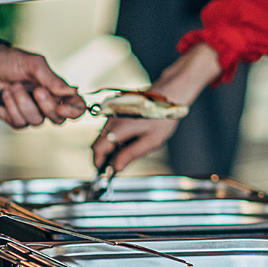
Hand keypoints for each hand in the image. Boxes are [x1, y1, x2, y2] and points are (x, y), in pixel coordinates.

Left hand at [0, 45, 86, 127]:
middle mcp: (48, 103)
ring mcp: (32, 112)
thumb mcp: (34, 64)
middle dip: (46, 106)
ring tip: (14, 86)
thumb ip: (53, 79)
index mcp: (58, 89)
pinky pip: (19, 122)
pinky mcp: (15, 118)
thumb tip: (74, 90)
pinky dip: (11, 107)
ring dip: (23, 102)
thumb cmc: (12, 62)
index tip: (61, 107)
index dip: (74, 111)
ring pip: (36, 121)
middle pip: (58, 119)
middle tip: (36, 89)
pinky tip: (5, 94)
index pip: (77, 106)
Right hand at [91, 42, 220, 171]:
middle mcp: (112, 119)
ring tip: (129, 148)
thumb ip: (131, 154)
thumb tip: (116, 168)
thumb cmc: (163, 116)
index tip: (104, 173)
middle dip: (104, 156)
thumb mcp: (152, 140)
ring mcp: (113, 113)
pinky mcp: (116, 110)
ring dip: (110, 146)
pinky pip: (109, 127)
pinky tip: (130, 138)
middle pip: (98, 143)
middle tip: (117, 164)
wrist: (169, 93)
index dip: (99, 163)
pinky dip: (114, 136)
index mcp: (119, 127)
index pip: (98, 150)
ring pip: (103, 135)